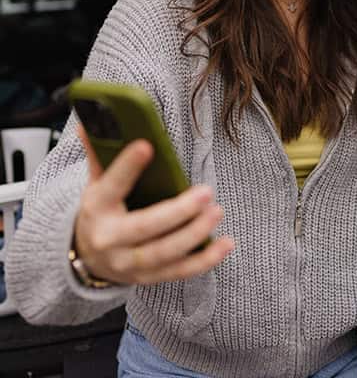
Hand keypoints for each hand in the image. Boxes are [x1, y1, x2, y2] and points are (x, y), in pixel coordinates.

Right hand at [74, 124, 234, 285]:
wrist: (87, 257)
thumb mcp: (96, 182)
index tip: (146, 146)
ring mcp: (129, 264)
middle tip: (206, 191)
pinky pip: (178, 272)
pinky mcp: (148, 277)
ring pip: (164, 253)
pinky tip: (226, 244)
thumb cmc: (102, 210)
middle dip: (177, 212)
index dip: (127, 167)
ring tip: (217, 211)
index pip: (111, 186)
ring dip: (194, 235)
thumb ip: (100, 154)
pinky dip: (204, 260)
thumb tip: (91, 121)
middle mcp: (110, 240)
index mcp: (97, 208)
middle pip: (144, 228)